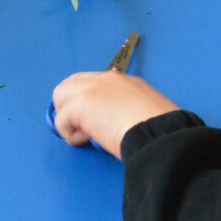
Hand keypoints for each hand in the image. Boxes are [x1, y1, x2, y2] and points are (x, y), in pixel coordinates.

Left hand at [51, 70, 178, 158]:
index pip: (93, 82)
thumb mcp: (145, 112)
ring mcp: (91, 89)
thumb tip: (115, 124)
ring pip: (61, 95)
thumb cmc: (159, 130)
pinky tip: (83, 141)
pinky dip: (68, 133)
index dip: (88, 100)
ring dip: (67, 116)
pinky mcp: (80, 104)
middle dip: (71, 104)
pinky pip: (61, 120)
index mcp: (124, 81)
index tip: (94, 119)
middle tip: (83, 127)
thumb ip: (127, 110)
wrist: (158, 133)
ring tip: (83, 135)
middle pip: (72, 84)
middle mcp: (105, 79)